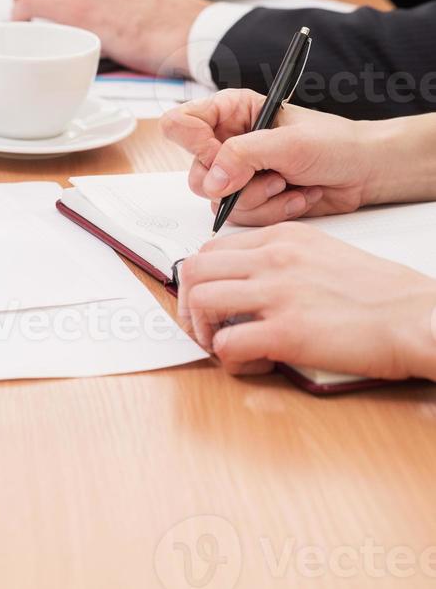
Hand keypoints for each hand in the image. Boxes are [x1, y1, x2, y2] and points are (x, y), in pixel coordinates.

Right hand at [161, 89, 379, 224]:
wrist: (364, 173)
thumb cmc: (334, 145)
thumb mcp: (288, 143)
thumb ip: (243, 156)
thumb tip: (212, 180)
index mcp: (231, 112)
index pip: (182, 123)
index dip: (195, 143)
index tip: (220, 154)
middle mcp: (228, 142)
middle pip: (195, 172)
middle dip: (233, 181)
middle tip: (268, 174)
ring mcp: (238, 174)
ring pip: (217, 200)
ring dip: (259, 197)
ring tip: (289, 182)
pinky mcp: (252, 200)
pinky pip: (242, 216)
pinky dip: (273, 211)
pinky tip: (297, 196)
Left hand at [178, 225, 435, 380]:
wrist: (416, 316)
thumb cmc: (381, 293)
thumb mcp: (325, 254)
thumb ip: (284, 261)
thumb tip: (252, 283)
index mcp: (283, 237)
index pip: (212, 247)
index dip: (201, 278)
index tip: (207, 300)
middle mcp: (273, 258)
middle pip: (195, 269)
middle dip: (187, 302)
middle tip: (202, 326)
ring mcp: (277, 293)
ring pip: (200, 300)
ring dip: (201, 329)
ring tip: (221, 345)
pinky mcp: (286, 333)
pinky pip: (226, 343)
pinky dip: (228, 358)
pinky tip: (251, 364)